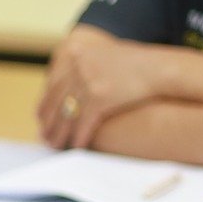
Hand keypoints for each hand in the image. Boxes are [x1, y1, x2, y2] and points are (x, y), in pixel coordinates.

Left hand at [38, 27, 164, 147]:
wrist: (162, 68)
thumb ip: (86, 65)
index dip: (45, 103)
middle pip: (56, 100)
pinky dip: (79, 136)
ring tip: (54, 145)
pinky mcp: (100, 97)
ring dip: (59, 133)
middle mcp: (79, 66)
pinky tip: (76, 146)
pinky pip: (83, 122)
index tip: (39, 117)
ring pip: (67, 113)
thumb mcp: (105, 56)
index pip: (53, 84)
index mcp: (76, 54)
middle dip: (48, 121)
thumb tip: (71, 82)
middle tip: (43, 135)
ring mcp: (88, 81)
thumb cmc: (139, 65)